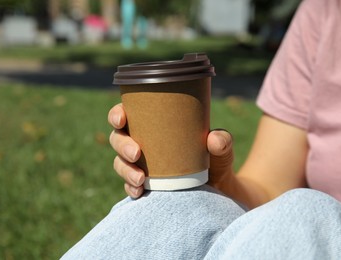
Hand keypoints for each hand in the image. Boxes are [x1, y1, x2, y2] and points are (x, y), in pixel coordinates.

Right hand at [108, 104, 234, 197]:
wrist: (221, 189)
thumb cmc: (216, 160)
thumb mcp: (222, 148)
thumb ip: (222, 141)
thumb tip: (214, 140)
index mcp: (156, 126)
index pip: (128, 114)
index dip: (118, 114)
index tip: (122, 119)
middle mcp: (145, 143)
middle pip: (118, 138)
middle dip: (122, 145)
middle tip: (136, 153)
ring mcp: (143, 165)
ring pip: (121, 163)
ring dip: (125, 170)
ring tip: (140, 179)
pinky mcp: (145, 185)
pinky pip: (130, 186)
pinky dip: (131, 188)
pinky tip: (138, 192)